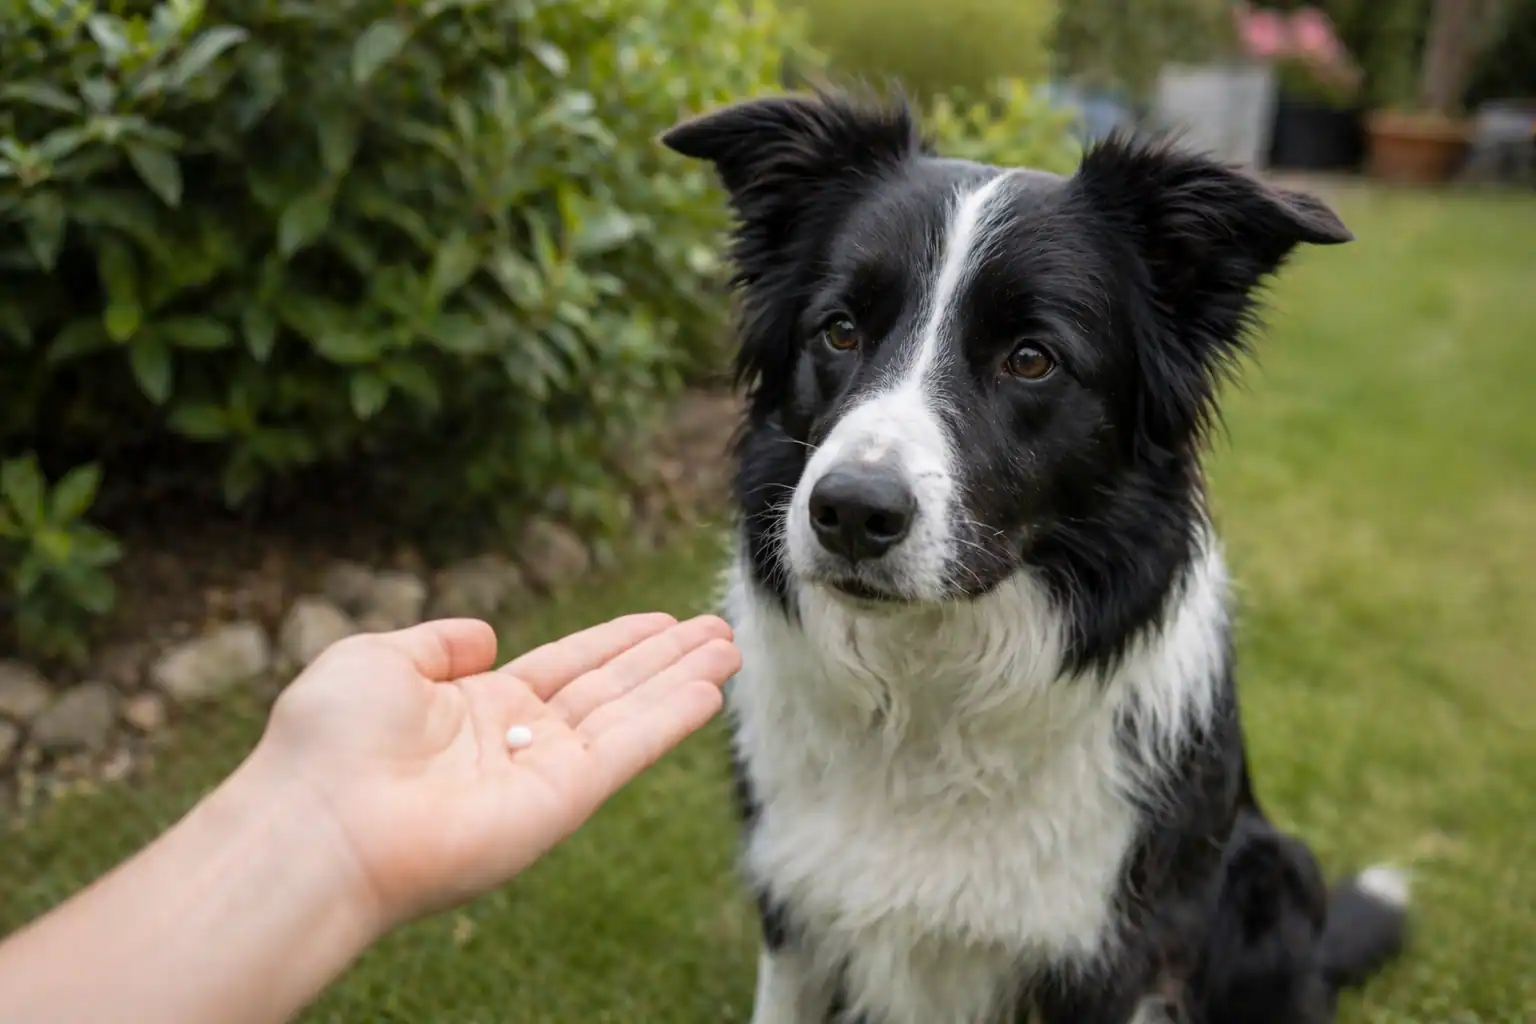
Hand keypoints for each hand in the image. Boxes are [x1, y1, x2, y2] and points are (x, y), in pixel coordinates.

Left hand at [247, 613, 740, 932]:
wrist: (318, 820)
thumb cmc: (329, 742)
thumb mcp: (378, 660)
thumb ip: (438, 644)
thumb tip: (486, 636)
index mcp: (474, 707)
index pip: (565, 666)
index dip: (616, 641)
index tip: (662, 619)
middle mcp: (516, 741)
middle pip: (609, 689)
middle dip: (665, 658)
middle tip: (719, 630)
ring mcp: (542, 773)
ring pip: (628, 715)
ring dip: (682, 681)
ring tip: (731, 648)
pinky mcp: (559, 801)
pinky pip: (626, 750)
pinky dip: (670, 719)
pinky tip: (710, 689)